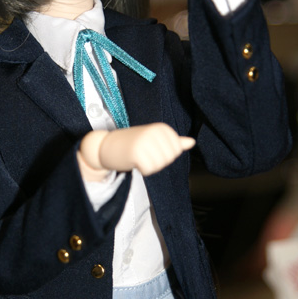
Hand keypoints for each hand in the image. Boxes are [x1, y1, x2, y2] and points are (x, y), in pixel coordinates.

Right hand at [78, 124, 194, 179]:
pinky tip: (134, 162)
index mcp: (161, 128)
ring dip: (149, 166)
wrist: (105, 145)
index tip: (151, 148)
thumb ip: (173, 141)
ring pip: (160, 165)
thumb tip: (192, 142)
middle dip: (157, 162)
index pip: (177, 150)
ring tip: (138, 157)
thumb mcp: (153, 139)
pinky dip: (142, 170)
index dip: (165, 155)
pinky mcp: (137, 152)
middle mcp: (154, 132)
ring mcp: (146, 141)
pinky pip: (149, 170)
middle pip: (169, 158)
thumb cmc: (130, 142)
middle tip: (143, 154)